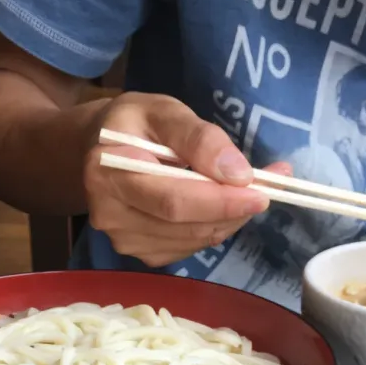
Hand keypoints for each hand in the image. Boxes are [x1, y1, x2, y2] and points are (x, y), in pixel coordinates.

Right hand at [83, 93, 288, 266]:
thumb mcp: (162, 111)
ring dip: (228, 219)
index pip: (173, 200)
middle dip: (232, 209)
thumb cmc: (132, 125)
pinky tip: (221, 207)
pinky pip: (189, 247)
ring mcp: (124, 241)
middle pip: (185, 225)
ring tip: (249, 192)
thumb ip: (198, 137)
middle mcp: (111, 215)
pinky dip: (213, 228)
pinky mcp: (140, 253)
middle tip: (269, 189)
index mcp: (108, 173)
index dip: (220, 200)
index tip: (261, 190)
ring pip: (192, 240)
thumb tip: (237, 172)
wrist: (96, 152)